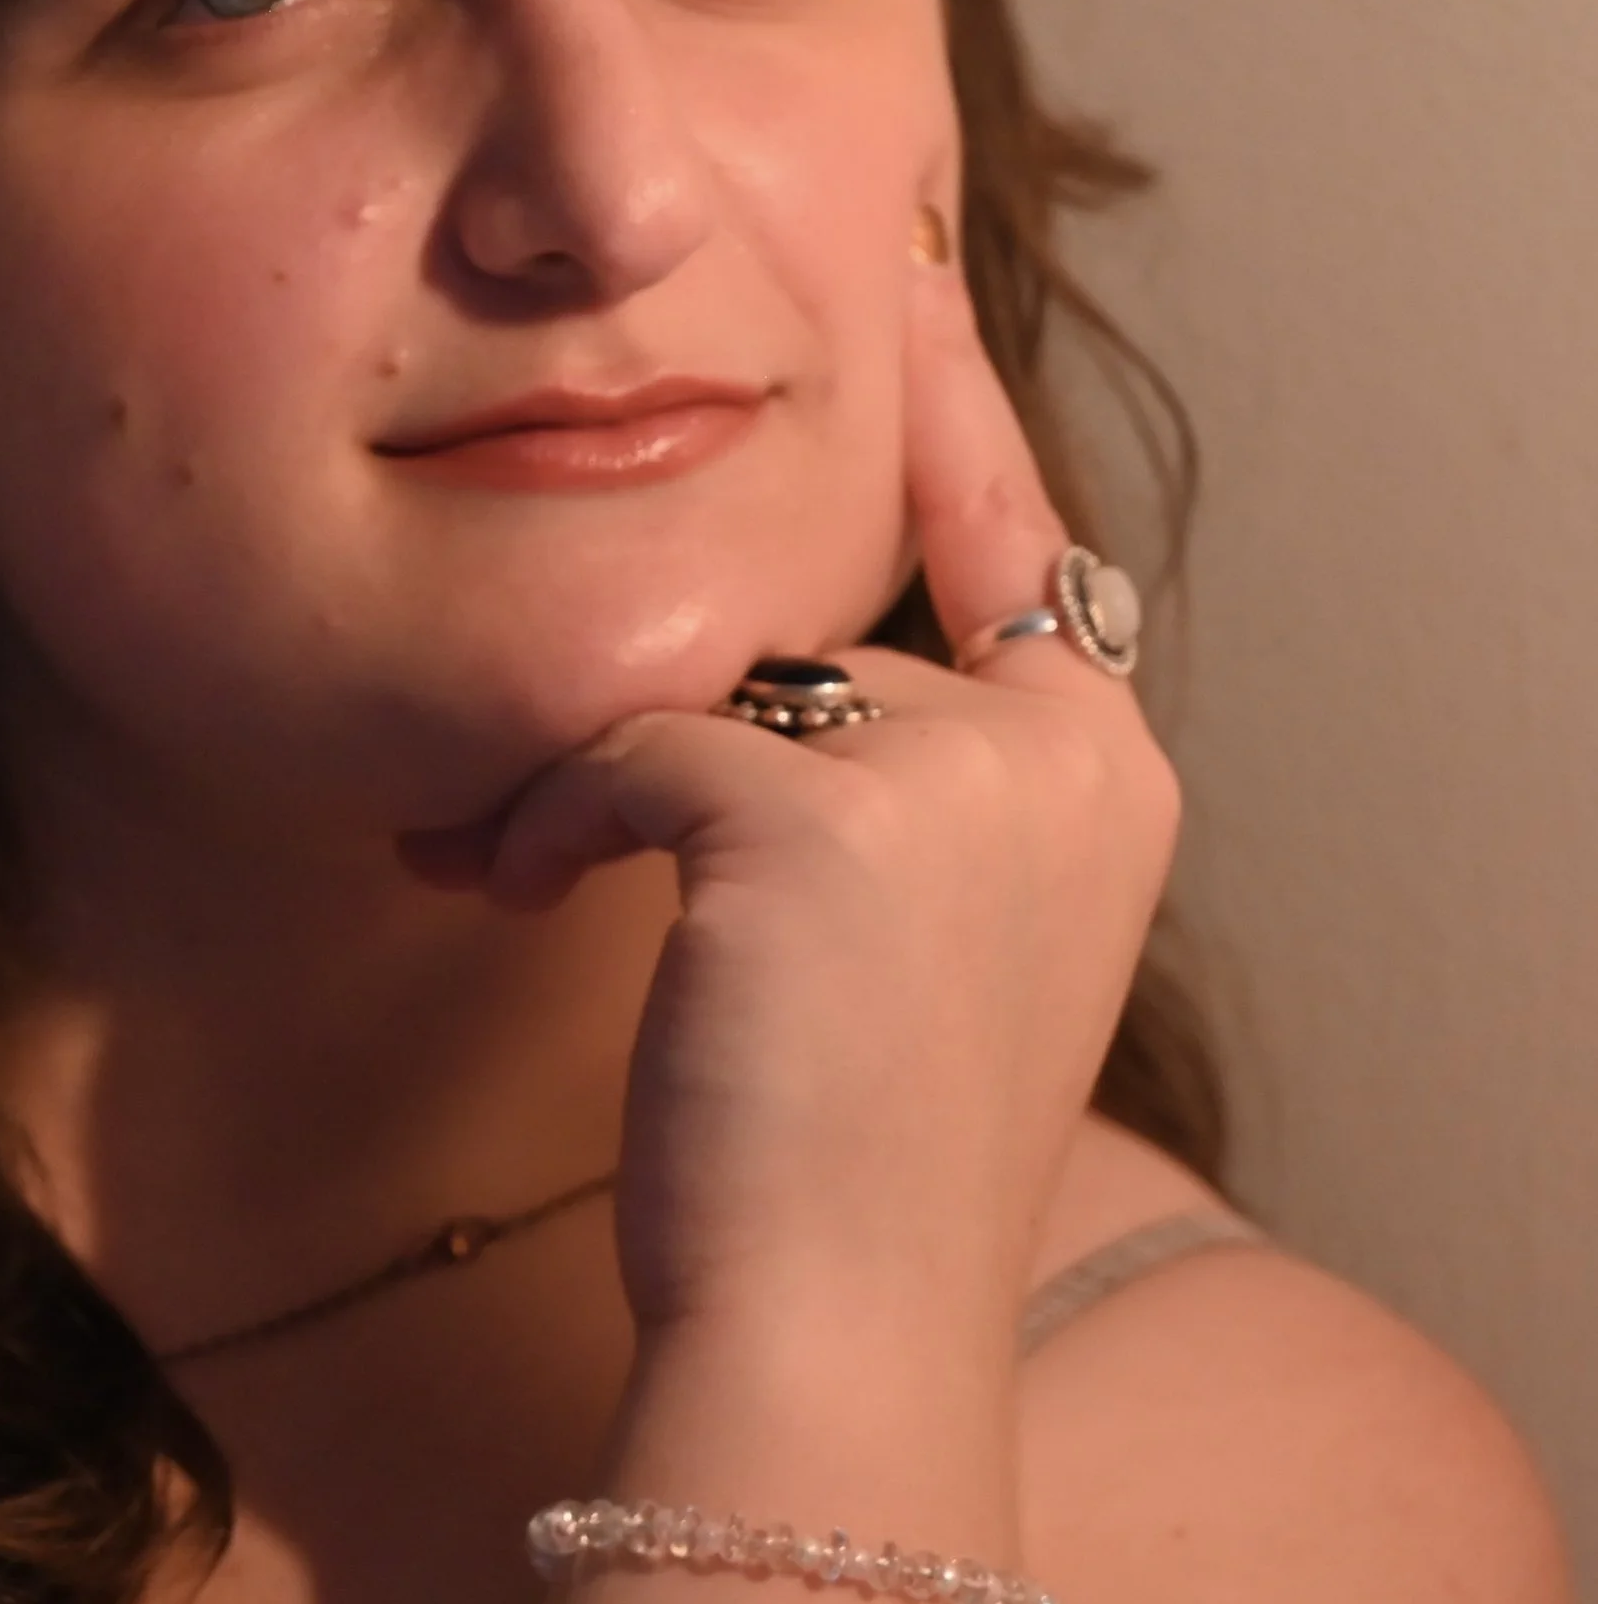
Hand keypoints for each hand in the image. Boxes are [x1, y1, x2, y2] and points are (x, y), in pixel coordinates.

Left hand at [445, 258, 1181, 1350]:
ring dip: (586, 770)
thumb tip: (734, 686)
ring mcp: (952, 774)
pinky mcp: (816, 814)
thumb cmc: (855, 1147)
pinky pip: (624, 753)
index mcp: (1104, 770)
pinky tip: (509, 891)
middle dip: (668, 708)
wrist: (838, 1329)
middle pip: (818, 629)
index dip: (951, 408)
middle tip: (540, 788)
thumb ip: (895, 780)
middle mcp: (1059, 750)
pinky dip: (550, 819)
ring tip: (498, 853)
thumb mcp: (927, 932)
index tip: (906, 274)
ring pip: (705, 685)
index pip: (1015, 538)